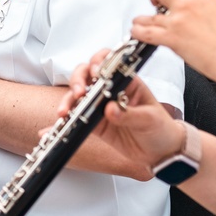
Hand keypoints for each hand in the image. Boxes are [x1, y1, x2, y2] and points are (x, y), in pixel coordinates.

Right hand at [55, 50, 185, 172]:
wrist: (160, 153)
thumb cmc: (160, 129)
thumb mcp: (150, 119)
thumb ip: (130, 114)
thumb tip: (110, 109)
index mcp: (127, 81)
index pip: (109, 63)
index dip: (99, 63)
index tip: (96, 73)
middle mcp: (111, 89)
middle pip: (88, 74)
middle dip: (79, 79)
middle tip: (79, 92)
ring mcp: (101, 105)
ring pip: (78, 94)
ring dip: (69, 99)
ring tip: (65, 111)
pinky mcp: (95, 123)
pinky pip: (76, 118)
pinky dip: (65, 121)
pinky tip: (55, 126)